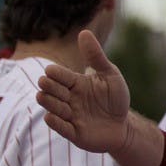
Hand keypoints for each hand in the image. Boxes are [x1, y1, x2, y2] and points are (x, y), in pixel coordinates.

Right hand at [36, 29, 132, 153]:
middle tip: (45, 82)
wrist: (123, 125)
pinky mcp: (74, 133)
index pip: (61, 76)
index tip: (51, 71)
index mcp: (75, 83)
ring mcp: (70, 116)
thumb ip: (96, 56)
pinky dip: (55, 123)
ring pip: (54, 108)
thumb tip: (84, 32)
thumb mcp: (110, 75)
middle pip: (53, 91)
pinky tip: (49, 117)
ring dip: (49, 103)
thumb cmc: (115, 98)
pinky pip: (62, 128)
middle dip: (49, 87)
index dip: (56, 74)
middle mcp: (69, 99)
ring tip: (42, 96)